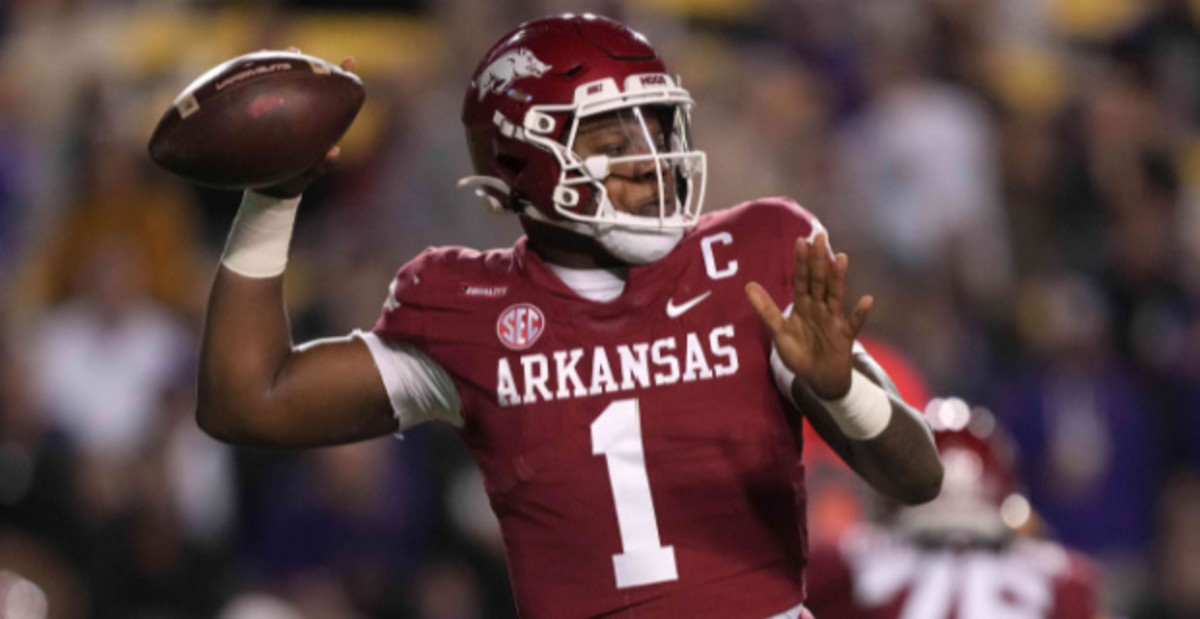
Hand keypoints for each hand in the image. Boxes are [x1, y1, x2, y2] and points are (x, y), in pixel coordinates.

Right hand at [256, 53, 356, 198]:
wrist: (265, 193)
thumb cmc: (288, 184)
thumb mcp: (303, 176)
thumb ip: (319, 165)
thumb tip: (335, 151)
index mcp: (314, 127)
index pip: (330, 98)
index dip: (340, 78)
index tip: (349, 60)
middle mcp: (299, 118)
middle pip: (306, 86)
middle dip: (306, 66)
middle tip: (299, 50)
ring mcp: (279, 118)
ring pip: (282, 88)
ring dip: (281, 68)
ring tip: (284, 51)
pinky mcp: (261, 121)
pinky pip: (260, 99)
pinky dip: (258, 84)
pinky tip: (253, 70)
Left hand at [745, 233, 872, 399]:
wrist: (818, 380)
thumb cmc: (799, 354)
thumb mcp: (778, 332)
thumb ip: (766, 309)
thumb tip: (748, 285)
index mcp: (803, 305)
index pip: (801, 279)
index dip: (801, 261)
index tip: (801, 240)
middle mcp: (820, 308)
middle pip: (819, 280)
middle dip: (818, 260)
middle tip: (820, 236)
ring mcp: (834, 320)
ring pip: (836, 295)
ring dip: (838, 278)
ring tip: (841, 258)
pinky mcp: (845, 337)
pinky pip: (854, 324)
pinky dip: (860, 314)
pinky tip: (867, 300)